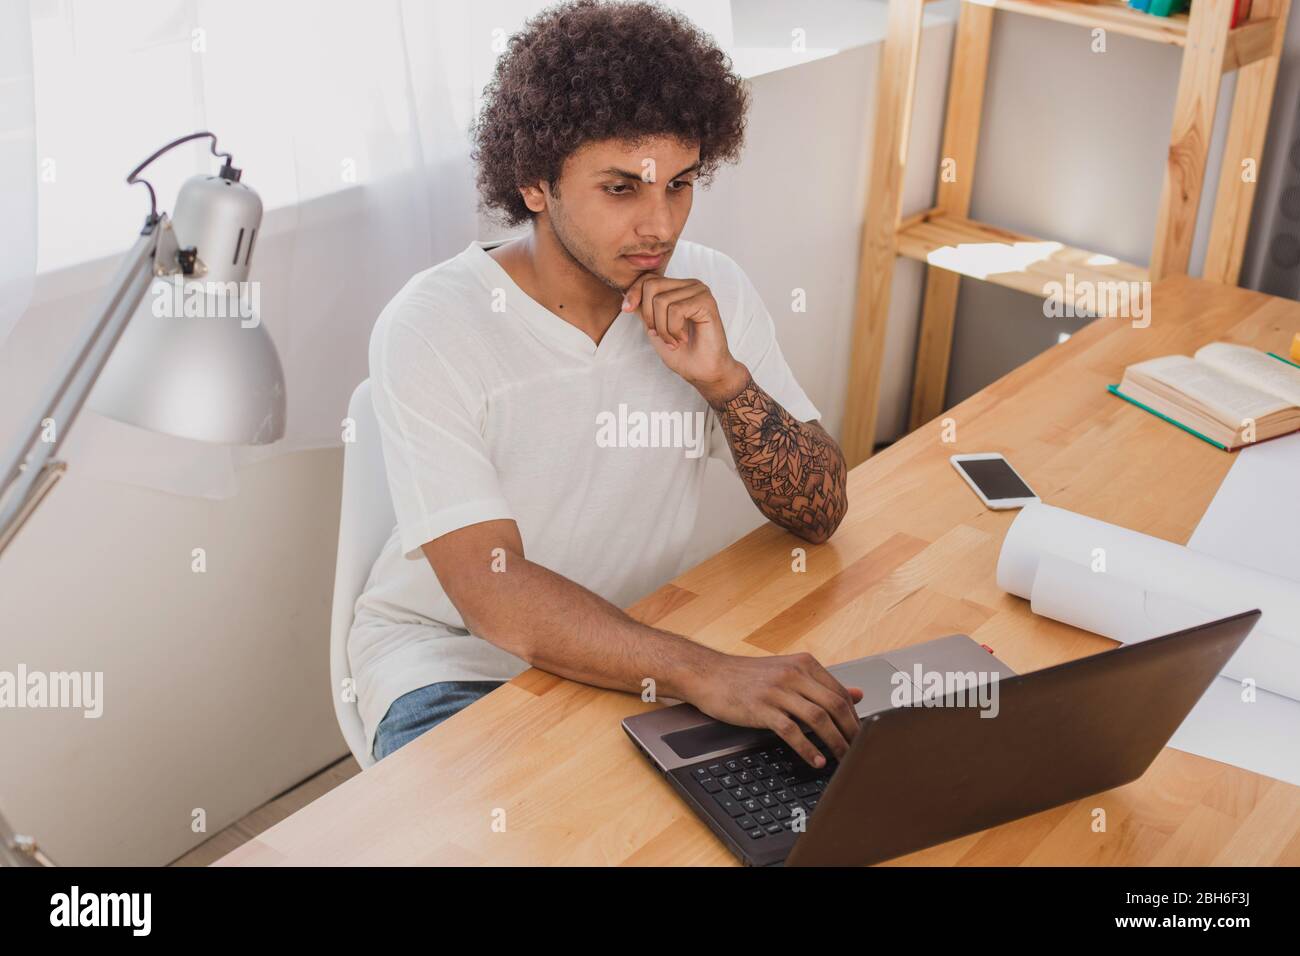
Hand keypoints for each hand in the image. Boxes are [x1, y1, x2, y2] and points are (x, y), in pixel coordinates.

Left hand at [622, 273, 744, 401]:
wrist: (703, 371)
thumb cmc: (682, 353)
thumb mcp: (653, 327)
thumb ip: (643, 308)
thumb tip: (626, 293)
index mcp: (679, 288)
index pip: (648, 279)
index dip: (633, 293)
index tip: (626, 309)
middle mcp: (690, 285)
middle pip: (651, 286)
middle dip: (648, 315)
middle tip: (659, 335)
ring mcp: (700, 291)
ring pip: (661, 301)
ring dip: (662, 328)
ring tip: (673, 341)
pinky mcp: (706, 302)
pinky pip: (675, 310)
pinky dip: (673, 330)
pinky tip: (682, 339)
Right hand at [683, 650, 863, 768]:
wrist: (708, 674)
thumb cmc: (747, 676)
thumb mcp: (788, 672)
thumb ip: (822, 684)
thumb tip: (858, 694)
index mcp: (804, 663)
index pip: (841, 692)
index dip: (855, 717)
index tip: (860, 735)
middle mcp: (793, 674)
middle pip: (835, 705)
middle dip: (852, 732)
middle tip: (860, 751)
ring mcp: (777, 690)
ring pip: (818, 719)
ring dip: (835, 743)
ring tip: (843, 759)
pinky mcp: (761, 708)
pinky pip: (792, 732)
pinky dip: (808, 749)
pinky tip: (816, 760)